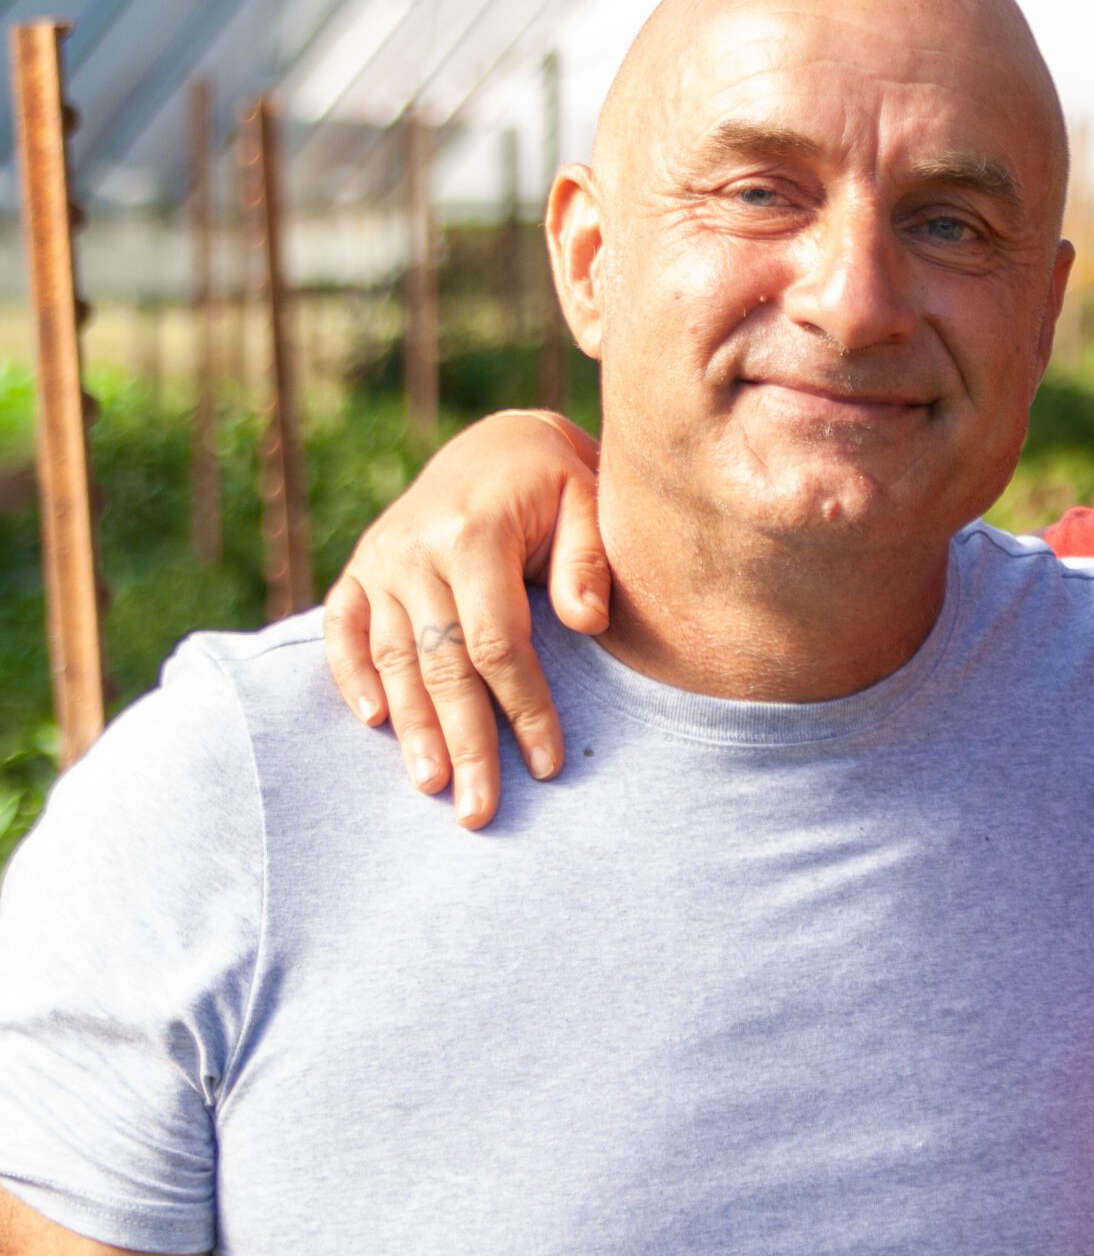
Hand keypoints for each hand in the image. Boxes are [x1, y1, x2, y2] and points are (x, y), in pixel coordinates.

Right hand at [322, 411, 606, 827]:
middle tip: (479, 811)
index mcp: (473, 533)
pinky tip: (374, 724)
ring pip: (392, 658)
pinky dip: (350, 676)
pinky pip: (342, 629)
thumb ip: (588, 559)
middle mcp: (414, 548)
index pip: (495, 642)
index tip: (547, 763)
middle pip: (439, 664)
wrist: (502, 444)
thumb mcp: (588, 500)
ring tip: (433, 787)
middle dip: (463, 742)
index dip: (522, 706)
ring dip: (411, 728)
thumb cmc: (559, 483)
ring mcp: (380, 558)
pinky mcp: (360, 567)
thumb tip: (588, 623)